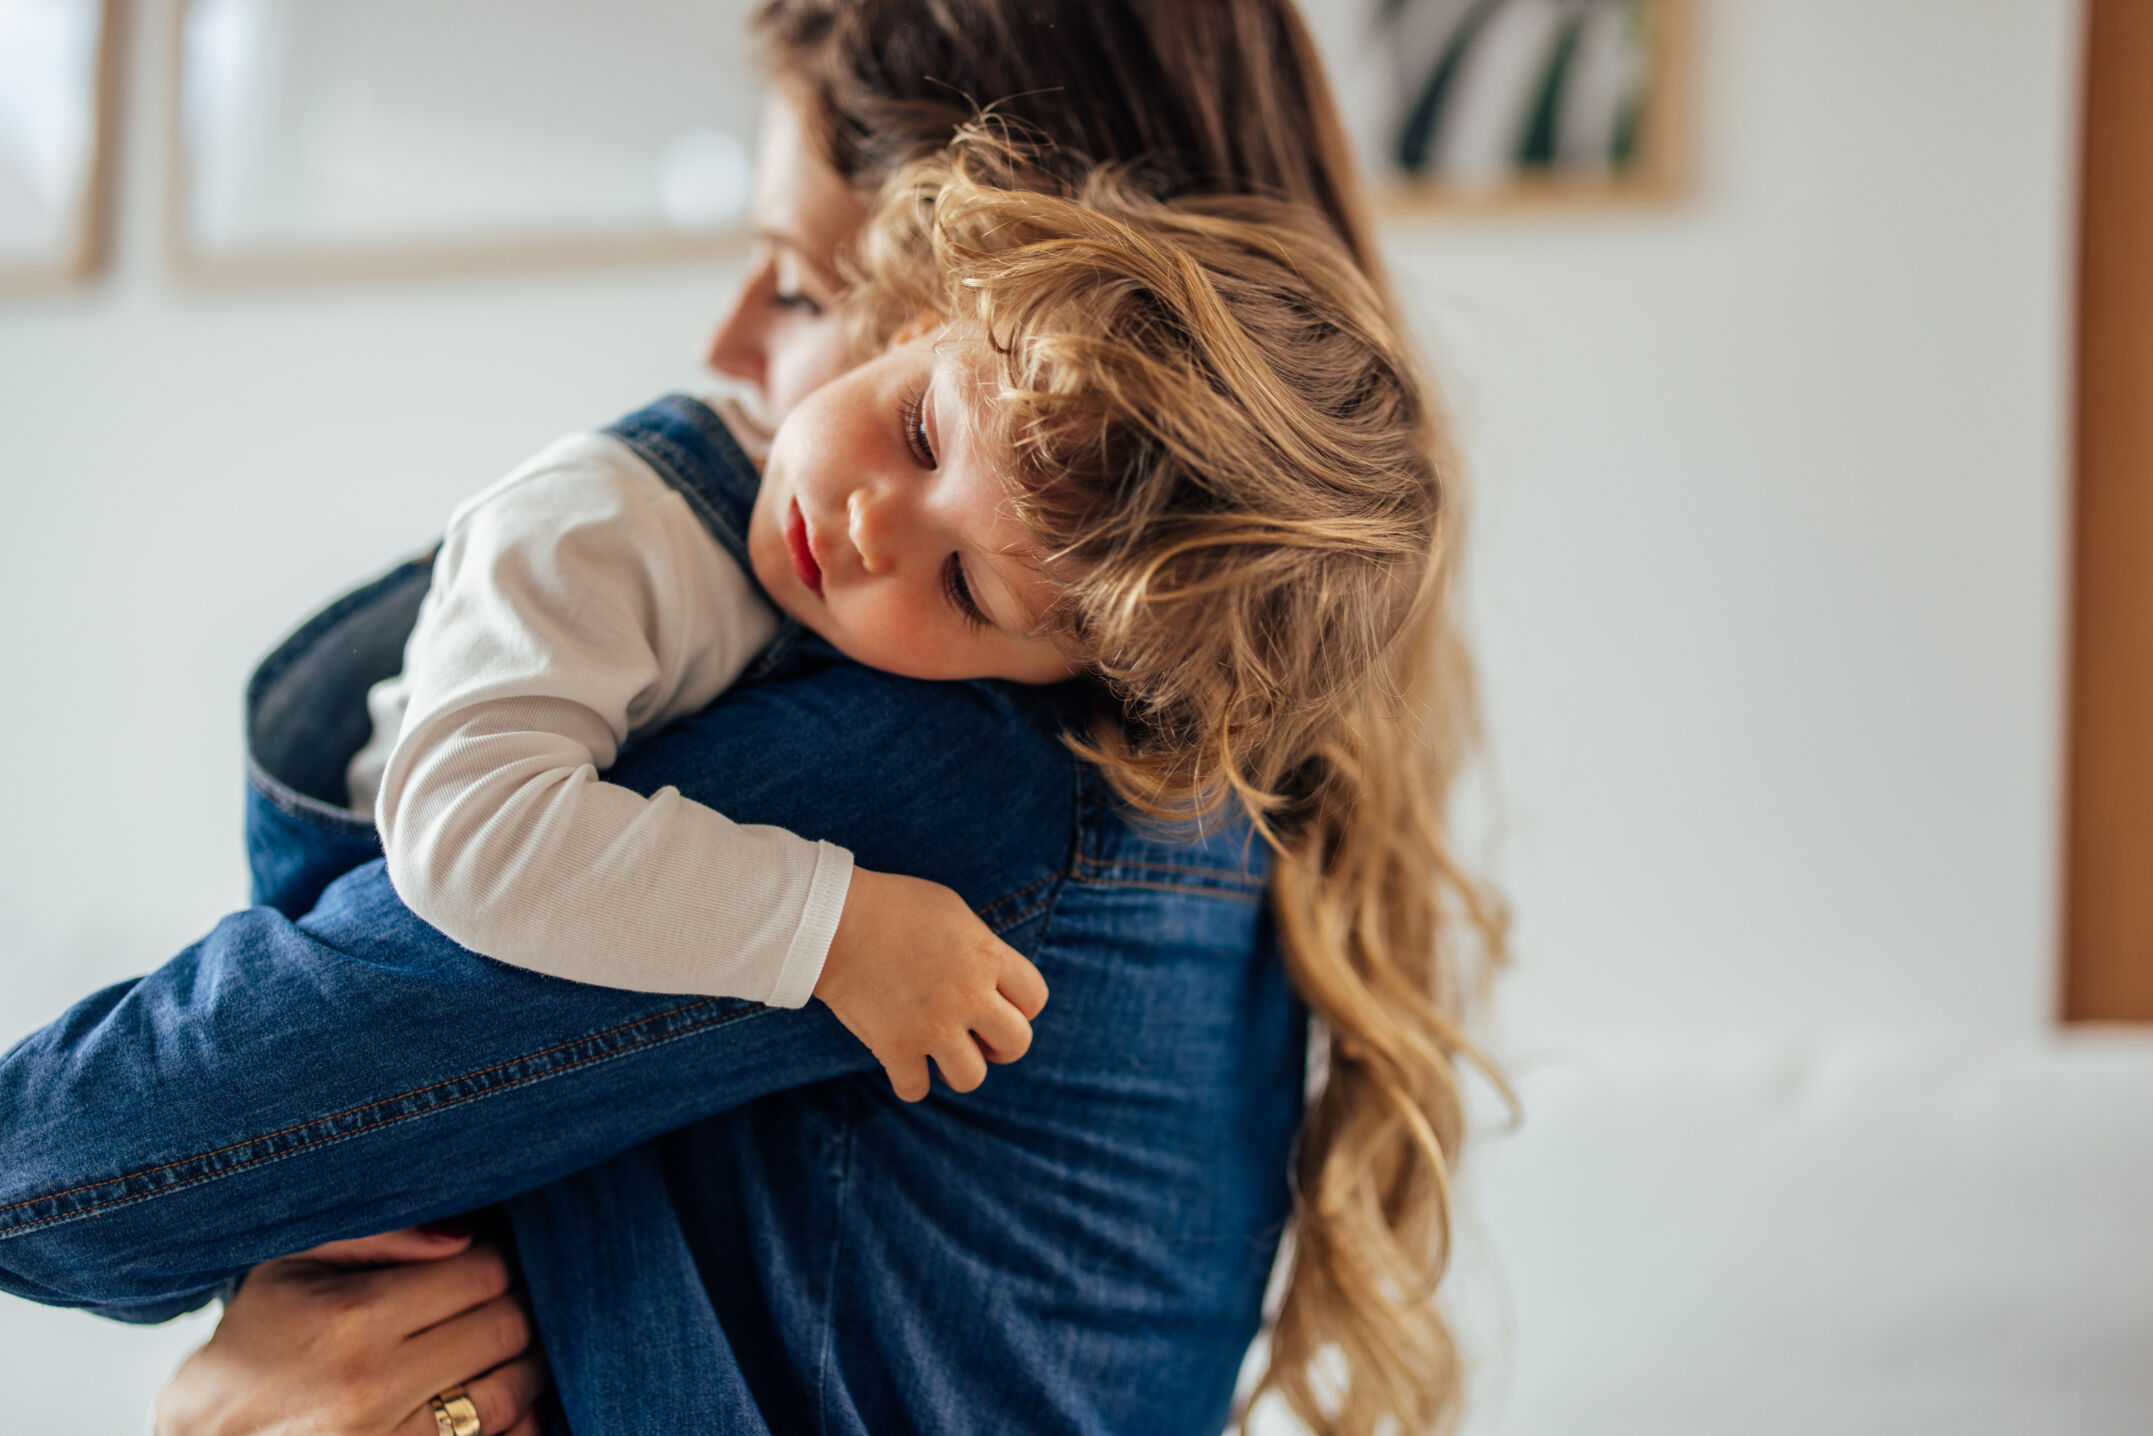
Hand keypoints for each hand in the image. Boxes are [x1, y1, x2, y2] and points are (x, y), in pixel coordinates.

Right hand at [153, 1225, 549, 1435]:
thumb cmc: (255, 1341)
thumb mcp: (294, 1266)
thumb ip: (382, 1237)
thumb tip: (467, 1235)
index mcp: (353, 1317)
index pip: (483, 1271)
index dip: (505, 1257)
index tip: (497, 1256)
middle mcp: (373, 1383)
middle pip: (506, 1328)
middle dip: (524, 1304)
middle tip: (518, 1295)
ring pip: (507, 1394)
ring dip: (531, 1364)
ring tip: (519, 1345)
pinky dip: (519, 1423)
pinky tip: (519, 1401)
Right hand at [815, 866, 1049, 1101]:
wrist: (834, 920)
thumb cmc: (893, 905)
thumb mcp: (954, 912)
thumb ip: (981, 948)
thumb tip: (992, 976)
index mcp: (988, 958)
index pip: (1036, 999)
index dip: (1022, 1006)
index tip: (998, 1003)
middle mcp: (969, 996)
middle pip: (1017, 1044)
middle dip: (1001, 1045)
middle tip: (977, 1037)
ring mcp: (933, 1026)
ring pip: (972, 1077)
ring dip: (959, 1068)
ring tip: (941, 1052)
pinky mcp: (895, 1047)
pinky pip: (916, 1089)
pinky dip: (910, 1082)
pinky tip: (903, 1062)